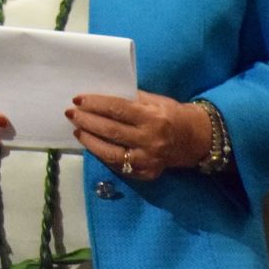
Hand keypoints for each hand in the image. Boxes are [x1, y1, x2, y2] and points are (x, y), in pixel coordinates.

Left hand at [67, 90, 209, 179]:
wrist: (197, 140)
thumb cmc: (172, 114)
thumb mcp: (155, 100)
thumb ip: (130, 98)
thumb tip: (101, 95)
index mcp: (153, 118)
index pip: (117, 109)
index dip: (95, 104)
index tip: (78, 99)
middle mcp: (150, 140)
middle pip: (111, 131)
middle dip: (87, 121)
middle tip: (71, 114)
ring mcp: (148, 160)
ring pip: (111, 153)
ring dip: (90, 141)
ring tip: (77, 130)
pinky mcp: (147, 173)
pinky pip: (119, 166)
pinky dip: (102, 155)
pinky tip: (92, 145)